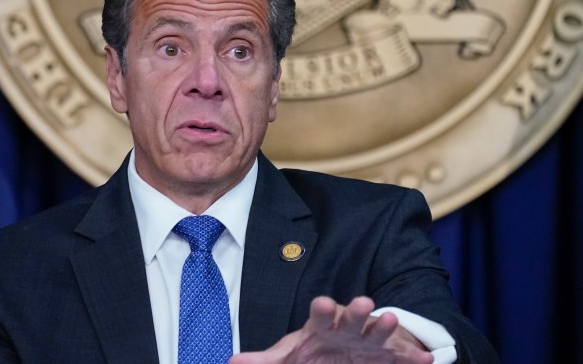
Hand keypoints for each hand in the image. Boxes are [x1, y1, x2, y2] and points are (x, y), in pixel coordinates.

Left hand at [229, 296, 433, 363]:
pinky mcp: (389, 355)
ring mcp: (370, 340)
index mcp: (323, 325)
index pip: (320, 314)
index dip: (321, 309)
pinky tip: (428, 360)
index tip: (320, 303)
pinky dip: (415, 358)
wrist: (347, 349)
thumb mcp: (290, 354)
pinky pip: (403, 356)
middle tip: (362, 302)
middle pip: (352, 317)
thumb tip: (231, 362)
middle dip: (357, 311)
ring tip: (392, 319)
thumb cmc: (315, 348)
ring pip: (379, 330)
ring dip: (385, 326)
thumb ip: (265, 360)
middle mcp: (349, 327)